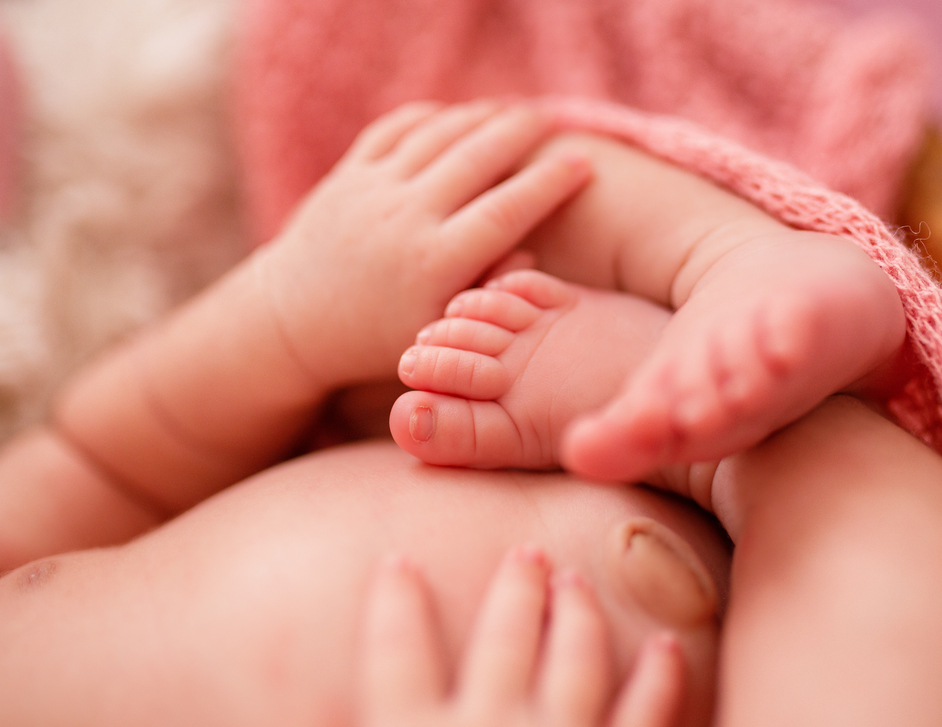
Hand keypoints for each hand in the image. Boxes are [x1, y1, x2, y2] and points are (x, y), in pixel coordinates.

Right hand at [195, 546, 684, 726]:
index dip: (396, 599)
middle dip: (513, 586)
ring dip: (578, 611)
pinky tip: (670, 648)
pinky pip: (649, 719)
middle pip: (504, 632)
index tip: (397, 559)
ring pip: (576, 656)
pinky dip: (663, 680)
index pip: (397, 645)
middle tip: (524, 552)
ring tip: (576, 579)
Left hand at [257, 100, 590, 387]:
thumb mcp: (442, 331)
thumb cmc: (382, 336)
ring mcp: (370, 190)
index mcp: (433, 262)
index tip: (581, 164)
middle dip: (522, 131)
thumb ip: (490, 293)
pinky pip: (396, 128)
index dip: (549, 182)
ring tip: (514, 112)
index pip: (507, 209)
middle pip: (477, 155)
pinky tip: (458, 116)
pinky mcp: (346, 175)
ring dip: (481, 115)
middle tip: (553, 121)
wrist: (296, 321)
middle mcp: (403, 218)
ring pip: (438, 133)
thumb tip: (533, 251)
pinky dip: (432, 115)